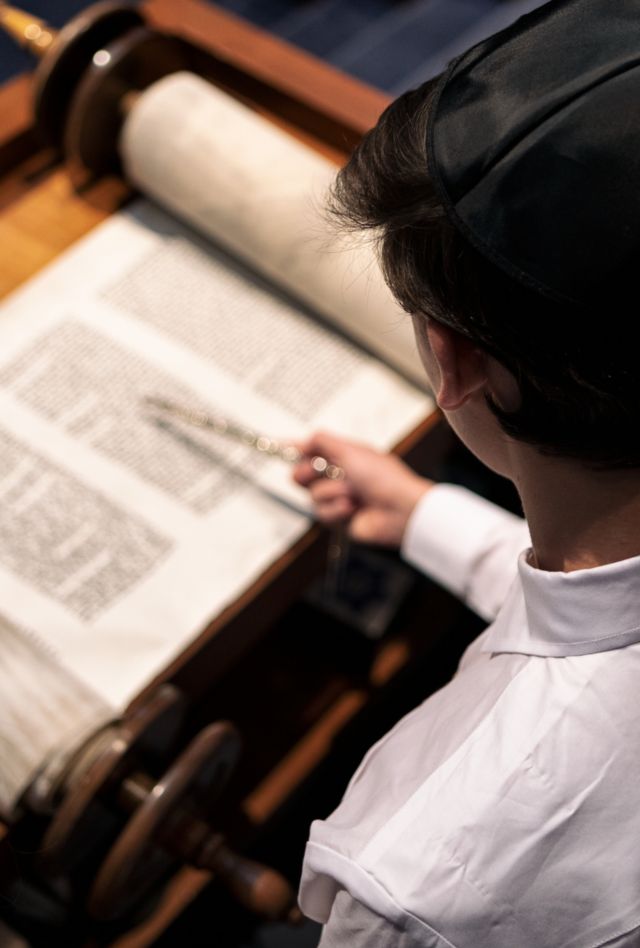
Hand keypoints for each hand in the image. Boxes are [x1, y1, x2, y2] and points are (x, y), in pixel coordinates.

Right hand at [293, 431, 432, 547]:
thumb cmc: (383, 478)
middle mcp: (339, 476)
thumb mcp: (350, 451)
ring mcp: (338, 498)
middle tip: (315, 471)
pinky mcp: (339, 518)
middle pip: (303, 474)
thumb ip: (322, 441)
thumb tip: (301, 439)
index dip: (297, 450)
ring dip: (331, 492)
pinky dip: (337, 510)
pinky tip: (353, 508)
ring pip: (312, 495)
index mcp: (344, 456)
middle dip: (307, 472)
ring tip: (352, 493)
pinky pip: (322, 513)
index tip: (281, 447)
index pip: (313, 451)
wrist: (400, 510)